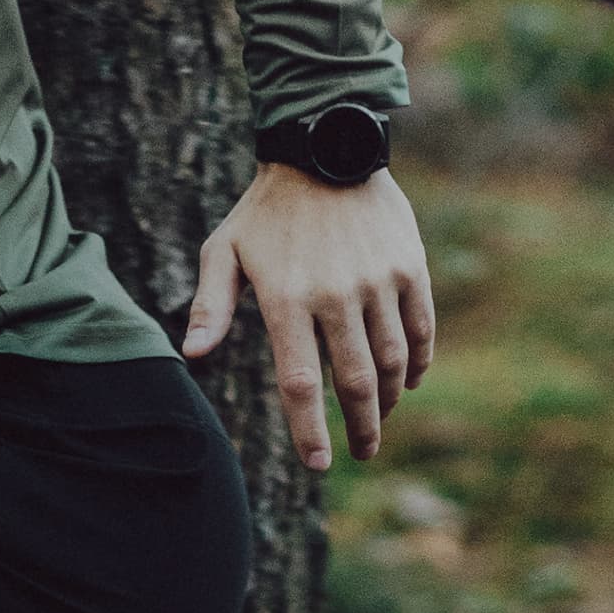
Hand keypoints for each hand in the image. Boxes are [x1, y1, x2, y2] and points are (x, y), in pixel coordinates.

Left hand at [186, 164, 434, 471]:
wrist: (324, 149)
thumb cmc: (265, 210)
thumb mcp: (224, 250)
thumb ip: (211, 305)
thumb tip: (192, 356)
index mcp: (287, 298)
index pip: (300, 382)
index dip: (308, 429)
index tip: (317, 464)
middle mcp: (336, 294)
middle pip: (355, 383)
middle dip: (361, 429)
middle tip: (362, 453)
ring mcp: (378, 280)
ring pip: (392, 361)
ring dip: (389, 400)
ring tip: (378, 419)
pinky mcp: (409, 266)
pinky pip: (421, 327)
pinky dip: (419, 362)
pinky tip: (408, 381)